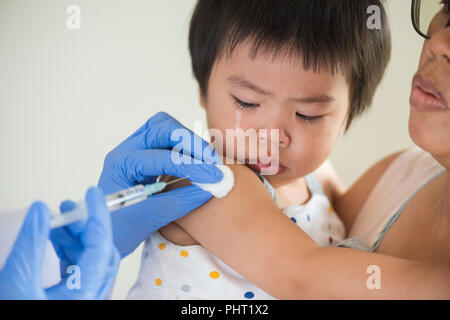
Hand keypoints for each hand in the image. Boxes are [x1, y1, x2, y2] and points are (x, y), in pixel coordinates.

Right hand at [0, 187, 119, 299]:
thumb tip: (40, 209)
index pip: (101, 246)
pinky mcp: (75, 295)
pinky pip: (80, 266)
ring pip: (90, 258)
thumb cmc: (11, 312)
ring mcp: (84, 295)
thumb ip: (29, 243)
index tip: (92, 194)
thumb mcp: (14, 281)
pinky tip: (55, 236)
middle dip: (85, 225)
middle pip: (99, 251)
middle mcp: (90, 295)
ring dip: (76, 235)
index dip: (98, 216)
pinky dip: (69, 248)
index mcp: (84, 294)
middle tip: (69, 206)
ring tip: (57, 219)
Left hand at [98, 112, 222, 257]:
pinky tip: (197, 162)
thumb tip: (210, 189)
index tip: (214, 177)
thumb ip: (181, 202)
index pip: (163, 157)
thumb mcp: (150, 218)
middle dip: (192, 143)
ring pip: (166, 127)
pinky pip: (168, 139)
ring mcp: (135, 149)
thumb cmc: (119, 229)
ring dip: (189, 140)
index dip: (193, 166)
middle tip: (213, 163)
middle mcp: (127, 150)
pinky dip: (185, 146)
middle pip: (163, 128)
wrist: (105, 235)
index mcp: (122, 164)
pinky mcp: (146, 153)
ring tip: (207, 160)